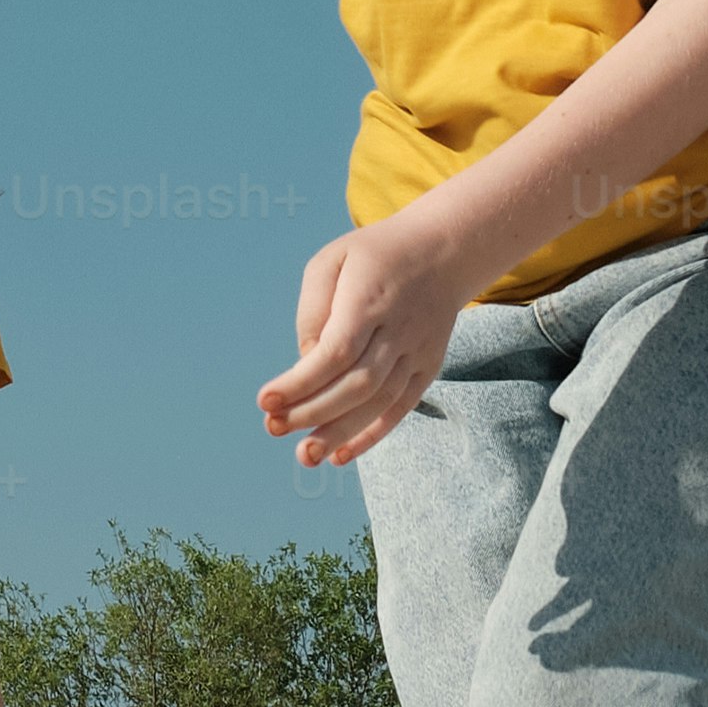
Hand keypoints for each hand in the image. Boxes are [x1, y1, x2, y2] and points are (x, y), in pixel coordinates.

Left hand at [260, 210, 475, 468]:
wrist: (443, 250)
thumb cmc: (373, 256)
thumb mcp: (332, 261)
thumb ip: (313, 310)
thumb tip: (306, 361)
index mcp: (369, 300)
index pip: (335, 353)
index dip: (300, 383)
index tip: (265, 401)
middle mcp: (398, 330)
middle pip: (356, 384)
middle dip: (312, 413)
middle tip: (273, 428)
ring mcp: (417, 352)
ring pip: (379, 403)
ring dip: (340, 433)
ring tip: (305, 455)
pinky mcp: (427, 367)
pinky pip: (401, 408)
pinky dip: (372, 435)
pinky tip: (340, 456)